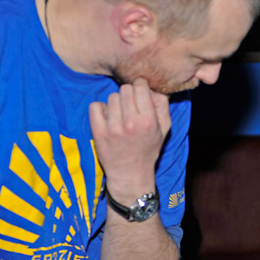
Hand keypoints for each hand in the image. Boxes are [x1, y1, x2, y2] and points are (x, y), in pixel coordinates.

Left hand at [89, 78, 170, 197]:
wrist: (130, 174)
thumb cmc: (149, 149)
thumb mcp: (165, 128)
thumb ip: (162, 105)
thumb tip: (151, 87)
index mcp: (148, 120)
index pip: (140, 86)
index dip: (140, 86)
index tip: (140, 92)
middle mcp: (131, 123)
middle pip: (125, 89)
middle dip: (128, 94)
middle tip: (130, 105)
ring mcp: (113, 128)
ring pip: (111, 97)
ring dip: (116, 103)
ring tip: (120, 115)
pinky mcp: (98, 132)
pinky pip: (95, 106)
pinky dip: (100, 109)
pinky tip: (107, 118)